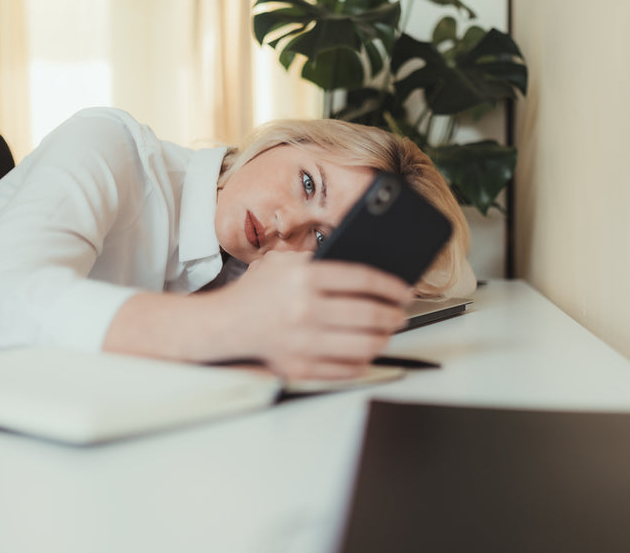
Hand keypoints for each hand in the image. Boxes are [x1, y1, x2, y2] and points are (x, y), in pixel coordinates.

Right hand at [214, 251, 414, 380]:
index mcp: (303, 278)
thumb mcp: (283, 262)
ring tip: (387, 332)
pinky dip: (363, 361)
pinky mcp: (300, 368)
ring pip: (365, 345)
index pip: (363, 279)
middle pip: (370, 314)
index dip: (391, 286)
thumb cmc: (257, 293)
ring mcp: (303, 342)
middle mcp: (304, 309)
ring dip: (384, 338)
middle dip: (394, 315)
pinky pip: (346, 369)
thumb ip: (319, 260)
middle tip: (400, 314)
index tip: (404, 291)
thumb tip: (364, 271)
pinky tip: (366, 352)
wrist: (224, 325)